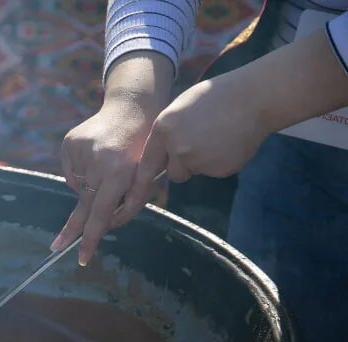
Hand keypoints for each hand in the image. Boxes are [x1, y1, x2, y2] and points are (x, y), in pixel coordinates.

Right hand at [54, 53, 172, 264]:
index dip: (91, 237)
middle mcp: (96, 162)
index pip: (101, 213)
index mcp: (119, 170)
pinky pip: (73, 173)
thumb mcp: (148, 173)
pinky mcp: (69, 144)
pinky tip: (96, 160)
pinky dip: (83, 174)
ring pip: (80, 188)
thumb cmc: (146, 145)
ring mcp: (79, 151)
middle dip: (73, 228)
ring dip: (92, 190)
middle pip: (83, 205)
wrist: (132, 106)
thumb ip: (130, 201)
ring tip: (108, 169)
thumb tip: (104, 224)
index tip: (81, 258)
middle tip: (56, 248)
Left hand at [126, 74, 269, 210]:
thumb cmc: (217, 97)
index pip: (147, 162)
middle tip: (202, 143)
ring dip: (202, 163)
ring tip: (218, 138)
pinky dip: (221, 162)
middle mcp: (177, 148)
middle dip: (184, 165)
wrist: (254, 97)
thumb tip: (161, 156)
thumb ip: (168, 133)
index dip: (141, 181)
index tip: (131, 201)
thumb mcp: (181, 109)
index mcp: (164, 129)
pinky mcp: (219, 169)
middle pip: (173, 173)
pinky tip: (230, 143)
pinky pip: (214, 172)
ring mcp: (198, 160)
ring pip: (194, 172)